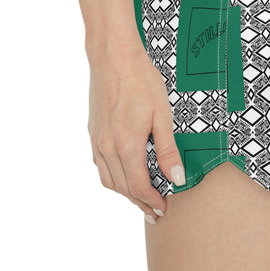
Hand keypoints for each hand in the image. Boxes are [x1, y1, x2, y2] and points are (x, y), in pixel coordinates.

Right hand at [87, 47, 184, 223]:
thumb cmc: (142, 82)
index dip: (152, 201)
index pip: (139, 186)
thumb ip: (168, 150)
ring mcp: (97, 140)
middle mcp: (107, 148)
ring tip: (140, 199)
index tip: (163, 210)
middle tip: (154, 212)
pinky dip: (112, 177)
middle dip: (139, 202)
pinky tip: (122, 175)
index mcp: (127, 146)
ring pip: (108, 179)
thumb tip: (176, 179)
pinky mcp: (93, 132)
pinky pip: (99, 164)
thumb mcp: (163, 115)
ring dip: (124, 193)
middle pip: (123, 188)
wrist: (115, 58)